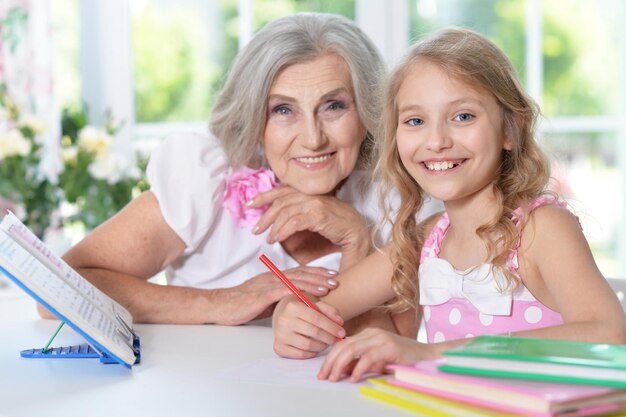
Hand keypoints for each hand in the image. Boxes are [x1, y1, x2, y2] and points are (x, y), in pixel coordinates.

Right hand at [211, 266, 338, 324]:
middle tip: (337, 279)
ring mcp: (267, 285)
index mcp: (274, 278)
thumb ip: (279, 296)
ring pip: (295, 281)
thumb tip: (295, 302)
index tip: (332, 275)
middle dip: (320, 276)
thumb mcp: (264, 298)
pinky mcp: (262, 295)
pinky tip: (309, 295)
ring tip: (329, 287)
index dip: (316, 273)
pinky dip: (298, 292)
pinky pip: (283, 291)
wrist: (220, 305)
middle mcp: (273, 278)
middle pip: (301, 274)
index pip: (299, 272)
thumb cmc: (241, 304)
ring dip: (314, 283)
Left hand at [250, 186, 370, 260]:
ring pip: (286, 212)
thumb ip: (296, 216)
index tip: (250, 204)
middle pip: (280, 201)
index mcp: (307, 193)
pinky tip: (278, 238)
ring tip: (268, 238)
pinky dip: (283, 230)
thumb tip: (276, 225)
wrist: (355, 232)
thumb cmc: (334, 227)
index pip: (281, 191)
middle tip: (256, 229)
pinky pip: (295, 222)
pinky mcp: (319, 215)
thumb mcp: (312, 217)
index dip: (263, 196)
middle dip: (265, 215)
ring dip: (273, 226)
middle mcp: (310, 195)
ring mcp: (315, 204)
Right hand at [273, 296, 345, 358]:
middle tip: (338, 339)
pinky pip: (301, 354)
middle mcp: (283, 320)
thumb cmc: (304, 309)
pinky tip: (317, 347)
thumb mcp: (316, 304)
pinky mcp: (279, 347)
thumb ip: (330, 311)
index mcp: (292, 306)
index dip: (331, 327)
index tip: (342, 332)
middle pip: (313, 332)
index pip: (316, 318)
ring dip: (322, 346)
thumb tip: (340, 322)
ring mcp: (280, 335)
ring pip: (307, 345)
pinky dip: (312, 353)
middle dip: (329, 337)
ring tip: (328, 342)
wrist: (284, 315)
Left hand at [317, 328, 435, 382]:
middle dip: (330, 362)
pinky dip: (358, 369)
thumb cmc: (403, 359)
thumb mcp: (377, 360)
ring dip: (339, 365)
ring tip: (334, 378)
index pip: (342, 344)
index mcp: (367, 334)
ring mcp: (380, 338)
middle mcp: (372, 333)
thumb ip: (360, 362)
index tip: (323, 372)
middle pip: (343, 346)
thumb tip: (341, 370)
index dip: (330, 358)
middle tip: (323, 377)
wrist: (428, 356)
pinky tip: (353, 378)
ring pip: (351, 350)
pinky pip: (368, 358)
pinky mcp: (389, 347)